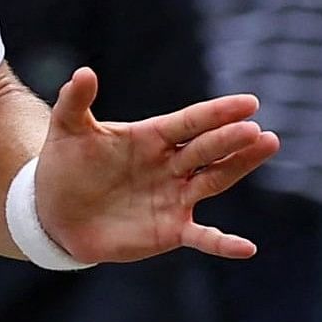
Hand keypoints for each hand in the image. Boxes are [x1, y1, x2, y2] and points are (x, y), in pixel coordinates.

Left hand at [35, 68, 278, 263]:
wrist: (55, 213)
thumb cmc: (66, 166)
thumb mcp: (66, 131)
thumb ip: (75, 102)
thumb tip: (82, 73)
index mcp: (152, 137)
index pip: (190, 122)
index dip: (217, 113)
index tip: (248, 103)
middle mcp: (171, 164)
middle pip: (207, 149)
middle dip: (230, 140)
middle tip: (255, 131)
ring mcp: (174, 197)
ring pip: (214, 180)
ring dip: (239, 167)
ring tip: (266, 148)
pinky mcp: (171, 230)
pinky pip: (202, 237)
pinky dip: (222, 243)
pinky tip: (246, 248)